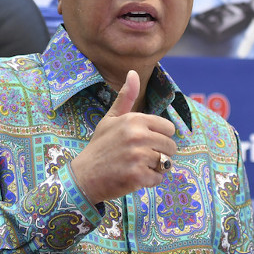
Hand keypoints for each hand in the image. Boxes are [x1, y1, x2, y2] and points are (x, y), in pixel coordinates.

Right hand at [71, 70, 176, 203]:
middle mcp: (138, 135)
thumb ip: (126, 97)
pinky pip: (159, 178)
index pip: (169, 128)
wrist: (84, 175)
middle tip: (140, 157)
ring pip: (166, 163)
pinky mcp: (137, 176)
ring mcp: (138, 156)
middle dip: (160, 153)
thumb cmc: (100, 146)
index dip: (160, 137)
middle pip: (170, 146)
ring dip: (155, 168)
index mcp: (134, 120)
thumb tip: (133, 72)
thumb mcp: (111, 118)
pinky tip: (134, 177)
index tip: (145, 142)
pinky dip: (150, 181)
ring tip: (137, 166)